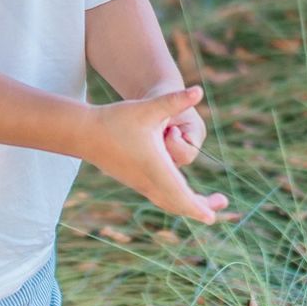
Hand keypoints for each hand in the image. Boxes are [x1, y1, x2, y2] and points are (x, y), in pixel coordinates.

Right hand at [83, 85, 228, 224]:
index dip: (198, 207)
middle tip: (221, 206)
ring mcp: (140, 184)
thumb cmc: (116, 119)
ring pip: (168, 202)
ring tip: (207, 207)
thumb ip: (175, 100)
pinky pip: (160, 197)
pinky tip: (183, 195)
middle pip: (178, 204)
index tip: (212, 216)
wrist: (85, 133)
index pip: (181, 195)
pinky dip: (175, 200)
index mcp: (155, 167)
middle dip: (200, 208)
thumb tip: (198, 89)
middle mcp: (148, 181)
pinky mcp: (135, 181)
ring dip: (188, 205)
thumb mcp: (149, 108)